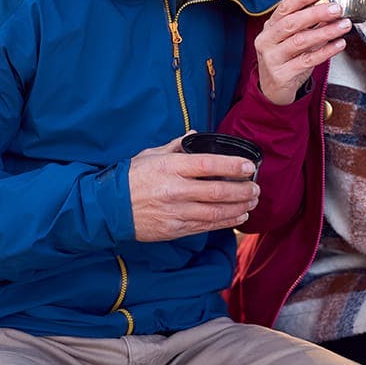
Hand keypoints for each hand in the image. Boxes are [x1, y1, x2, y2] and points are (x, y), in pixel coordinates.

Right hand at [128, 136, 259, 241]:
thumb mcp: (151, 154)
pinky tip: (237, 216)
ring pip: (215, 212)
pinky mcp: (174, 230)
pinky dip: (225, 222)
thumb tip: (194, 135)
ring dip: (238, 207)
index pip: (208, 164)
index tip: (249, 166)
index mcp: (171, 166)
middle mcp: (175, 190)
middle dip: (242, 190)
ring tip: (252, 202)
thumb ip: (176, 145)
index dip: (232, 165)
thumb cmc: (131, 177)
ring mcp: (175, 212)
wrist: (109, 208)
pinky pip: (206, 227)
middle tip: (256, 188)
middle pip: (217, 191)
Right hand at [255, 0, 351, 105]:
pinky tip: (339, 44)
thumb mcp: (290, 39)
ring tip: (344, 25)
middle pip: (292, 23)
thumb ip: (306, 24)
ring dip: (325, 32)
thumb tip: (330, 7)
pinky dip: (326, 51)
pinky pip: (307, 61)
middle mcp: (267, 40)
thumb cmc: (285, 59)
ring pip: (300, 41)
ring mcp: (272, 58)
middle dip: (316, 13)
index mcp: (270, 27)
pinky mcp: (282, 74)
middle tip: (336, 8)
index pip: (285, 7)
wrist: (272, 90)